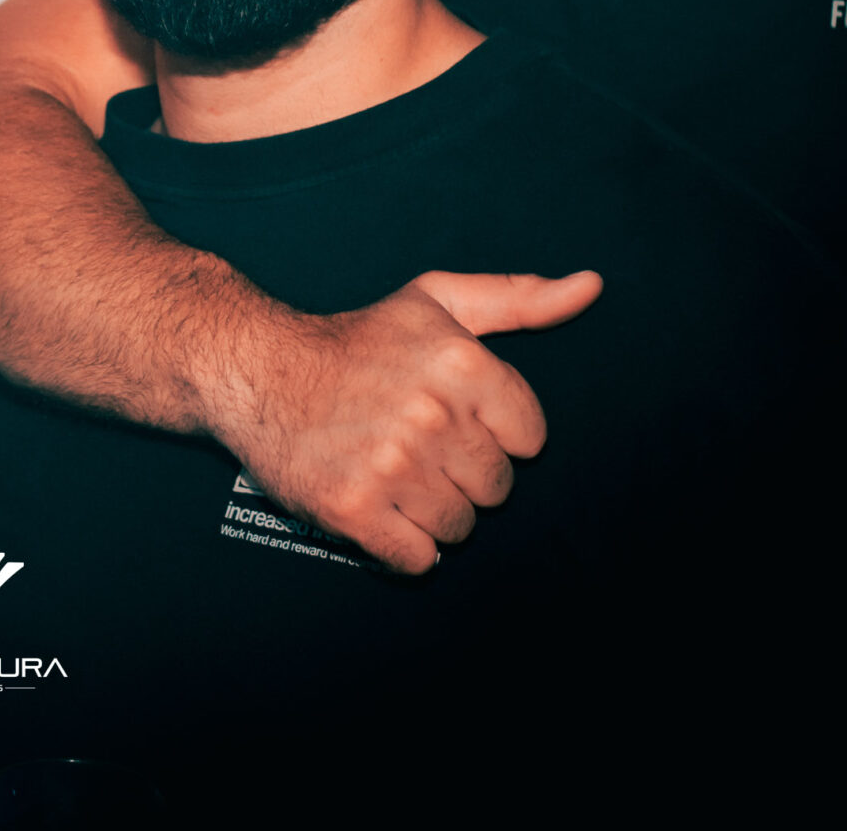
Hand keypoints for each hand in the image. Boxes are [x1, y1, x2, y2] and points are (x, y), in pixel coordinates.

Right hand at [213, 271, 601, 574]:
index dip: (492, 432)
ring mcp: (392, 466)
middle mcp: (431, 414)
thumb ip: (519, 299)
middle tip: (415, 445)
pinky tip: (378, 507)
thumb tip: (591, 286)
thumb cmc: (356, 340)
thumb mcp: (437, 302)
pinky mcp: (353, 510)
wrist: (256, 370)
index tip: (452, 416)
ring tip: (394, 474)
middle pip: (496, 488)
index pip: (529, 439)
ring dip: (430, 511)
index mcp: (461, 363)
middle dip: (462, 473)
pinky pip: (417, 559)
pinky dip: (401, 545)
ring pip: (459, 527)